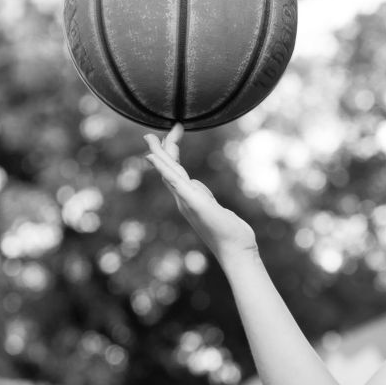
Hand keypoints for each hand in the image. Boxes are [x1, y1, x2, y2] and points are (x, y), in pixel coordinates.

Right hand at [144, 126, 256, 261]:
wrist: (236, 251)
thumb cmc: (229, 232)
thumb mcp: (215, 208)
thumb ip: (203, 196)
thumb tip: (195, 185)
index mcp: (187, 198)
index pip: (175, 171)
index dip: (169, 153)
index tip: (170, 135)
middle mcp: (183, 199)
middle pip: (169, 169)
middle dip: (160, 149)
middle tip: (149, 133)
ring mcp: (187, 201)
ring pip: (169, 173)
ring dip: (159, 155)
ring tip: (149, 139)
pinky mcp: (194, 203)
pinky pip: (176, 182)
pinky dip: (164, 169)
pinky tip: (154, 158)